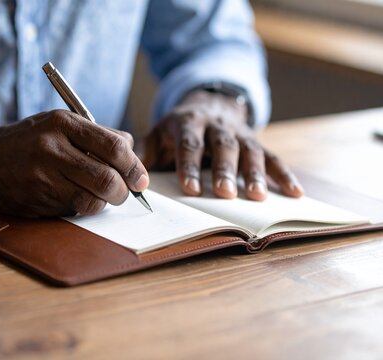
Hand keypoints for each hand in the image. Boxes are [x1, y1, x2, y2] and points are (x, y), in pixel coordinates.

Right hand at [0, 110, 148, 216]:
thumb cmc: (29, 142)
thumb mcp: (60, 125)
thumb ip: (98, 136)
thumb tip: (132, 153)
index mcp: (63, 123)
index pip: (114, 146)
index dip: (134, 167)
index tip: (141, 179)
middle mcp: (52, 148)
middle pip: (107, 178)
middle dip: (123, 192)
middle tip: (123, 193)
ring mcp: (41, 176)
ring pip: (92, 200)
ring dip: (103, 203)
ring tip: (98, 195)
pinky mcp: (34, 199)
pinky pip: (72, 210)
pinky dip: (82, 208)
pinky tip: (74, 198)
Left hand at [143, 90, 302, 199]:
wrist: (207, 103)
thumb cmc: (177, 128)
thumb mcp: (157, 133)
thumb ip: (145, 153)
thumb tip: (131, 177)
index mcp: (188, 123)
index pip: (189, 145)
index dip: (189, 167)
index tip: (190, 190)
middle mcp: (216, 125)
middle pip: (222, 146)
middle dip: (224, 170)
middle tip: (225, 193)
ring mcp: (239, 133)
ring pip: (250, 151)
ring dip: (255, 173)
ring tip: (258, 197)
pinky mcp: (256, 140)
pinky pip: (272, 156)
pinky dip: (285, 174)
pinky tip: (295, 193)